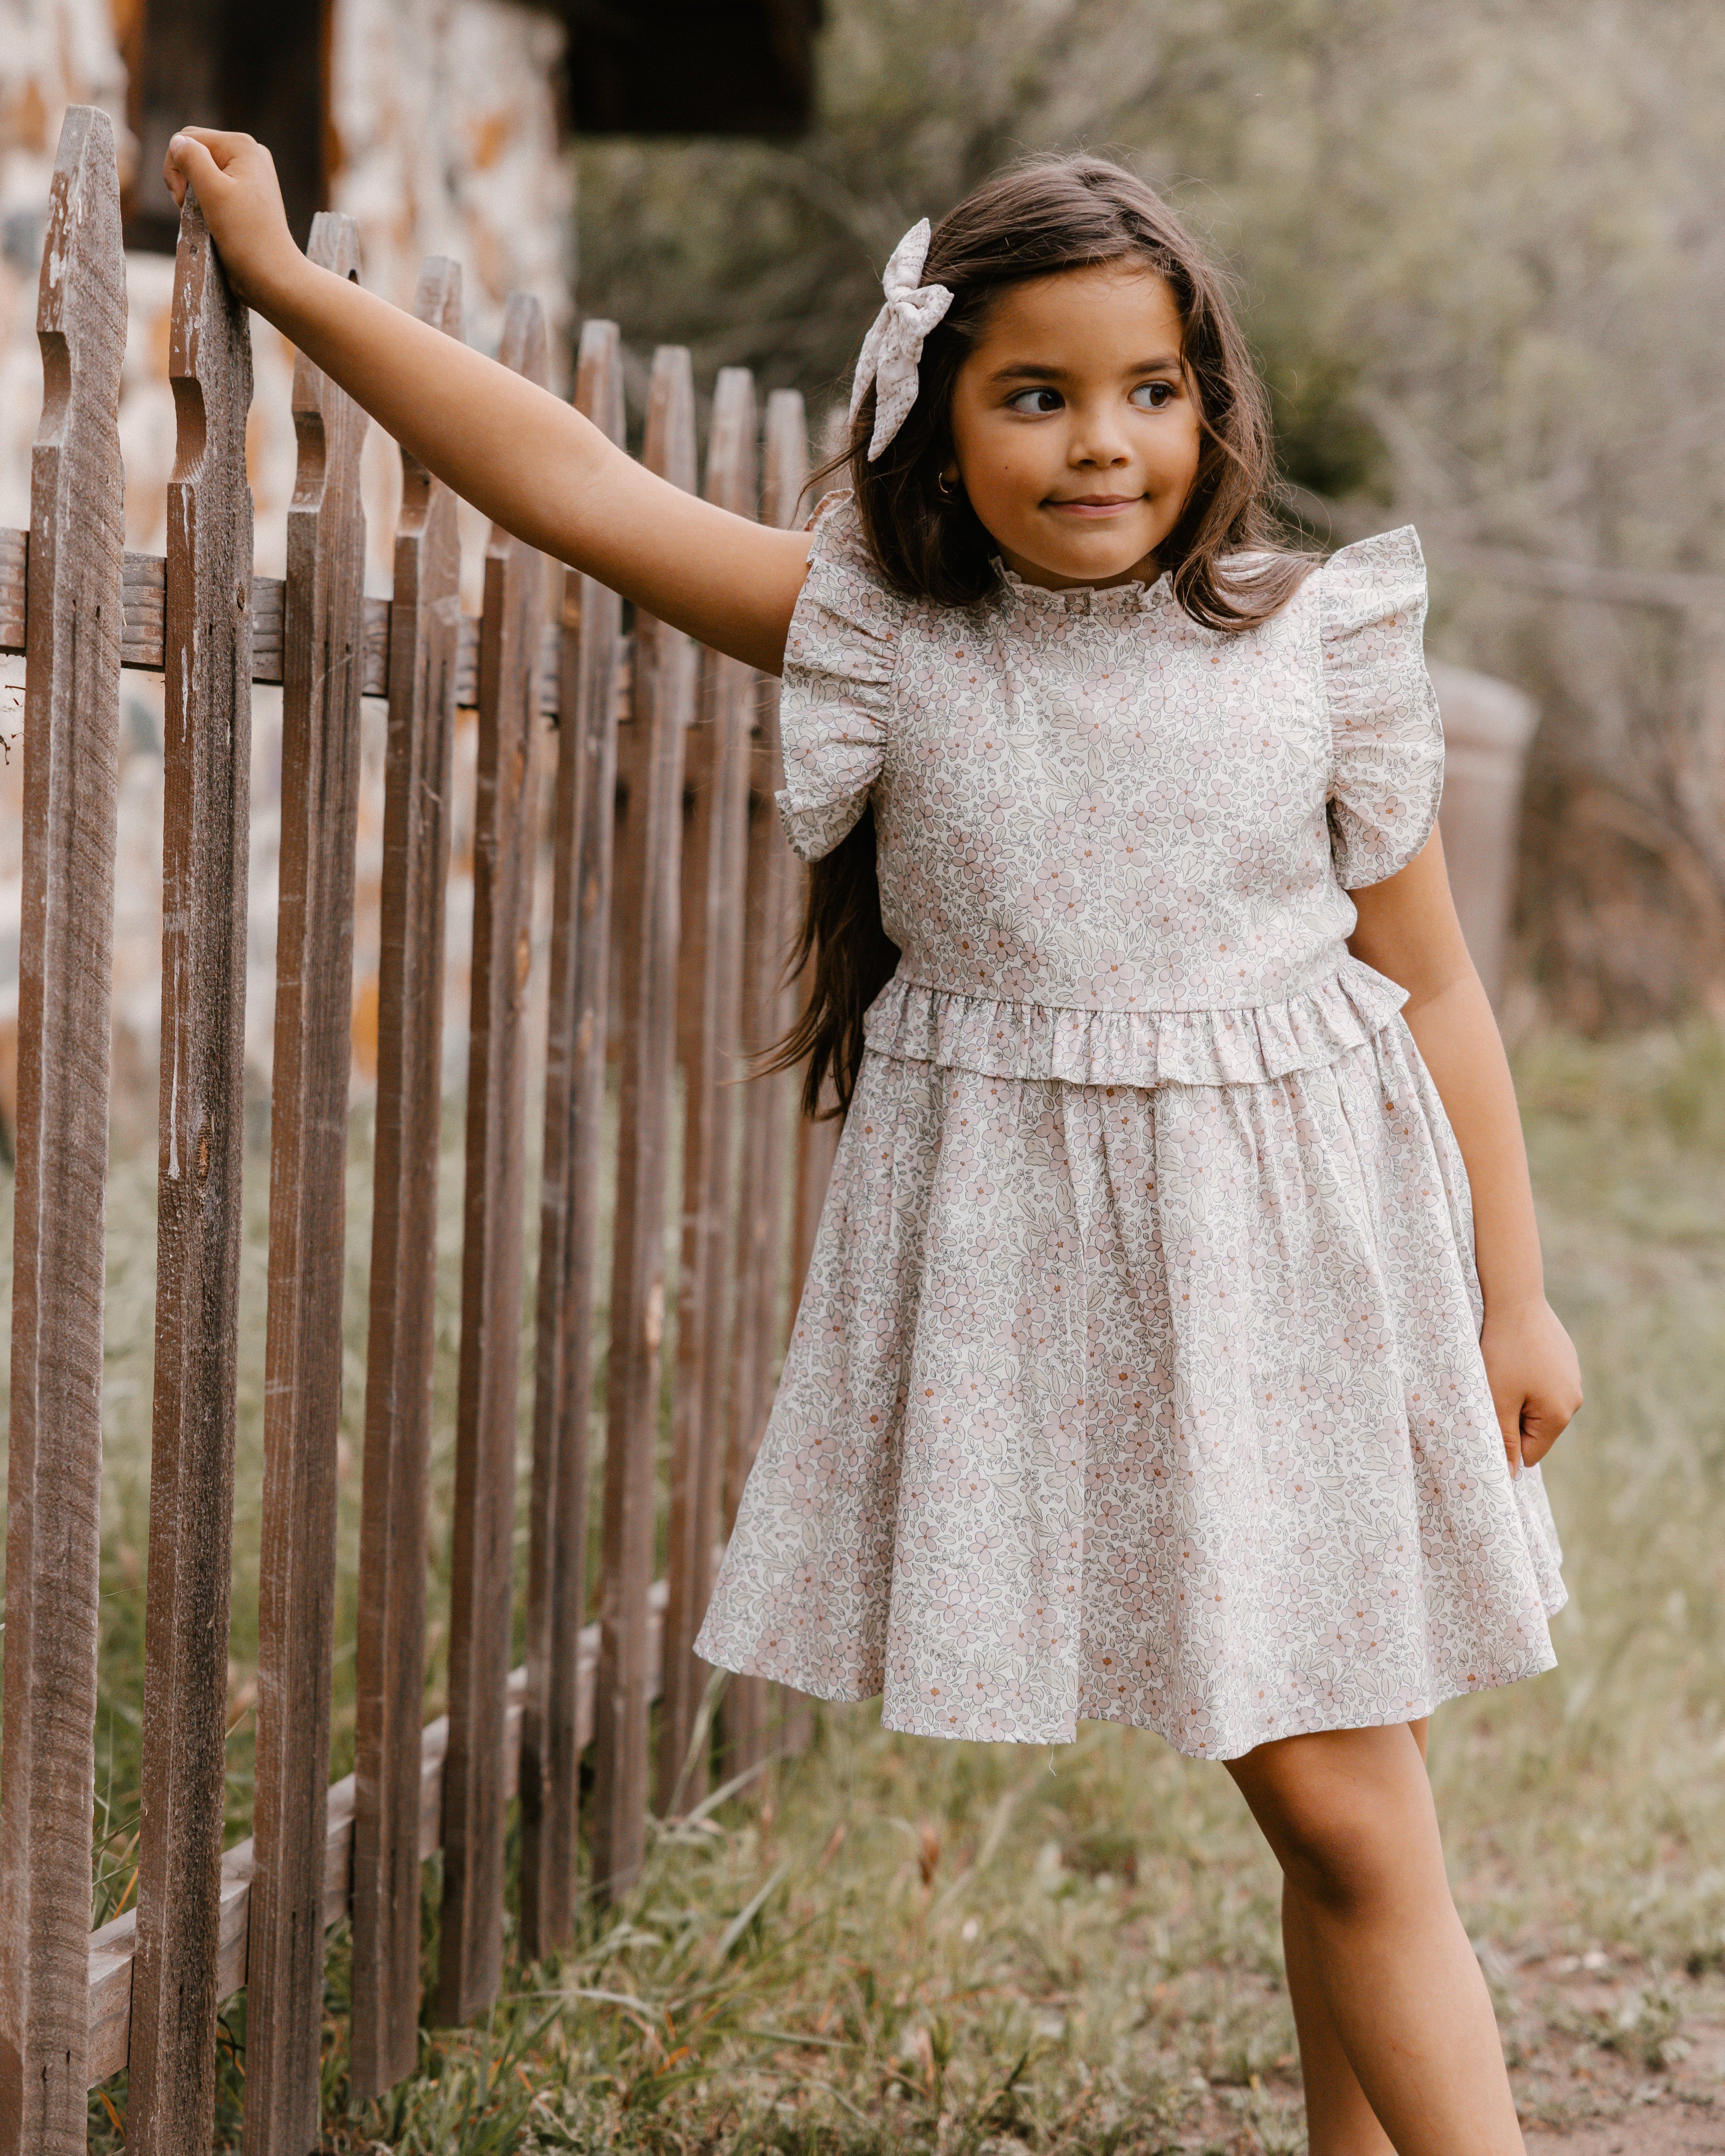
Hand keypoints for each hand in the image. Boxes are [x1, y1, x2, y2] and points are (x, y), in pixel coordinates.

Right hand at [162, 128, 302, 312]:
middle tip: (191, 209)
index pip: (187, 138)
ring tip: (206, 218)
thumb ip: (191, 159)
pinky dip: (206, 202)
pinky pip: (214, 187)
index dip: (176, 167)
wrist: (273, 276)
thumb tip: (179, 142)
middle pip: (195, 153)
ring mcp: (250, 174)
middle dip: (185, 179)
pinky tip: (213, 220)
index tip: (183, 199)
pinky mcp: (248, 195)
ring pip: (202, 172)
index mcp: (241, 145)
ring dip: (194, 194)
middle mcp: (249, 153)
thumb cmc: (245, 237)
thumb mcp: (212, 191)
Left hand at [1480, 1295, 1581, 1472]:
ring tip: (1504, 1371)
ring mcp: (1572, 1378)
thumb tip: (1510, 1473)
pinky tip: (1514, 1357)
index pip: (1531, 1453)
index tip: (1489, 1419)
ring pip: (1538, 1405)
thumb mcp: (1499, 1399)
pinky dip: (1525, 1378)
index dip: (1506, 1443)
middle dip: (1512, 1418)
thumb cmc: (1504, 1352)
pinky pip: (1543, 1383)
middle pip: (1536, 1429)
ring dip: (1517, 1397)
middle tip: (1494, 1391)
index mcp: (1560, 1414)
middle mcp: (1574, 1399)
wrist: (1516, 1301)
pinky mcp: (1566, 1360)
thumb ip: (1504, 1439)